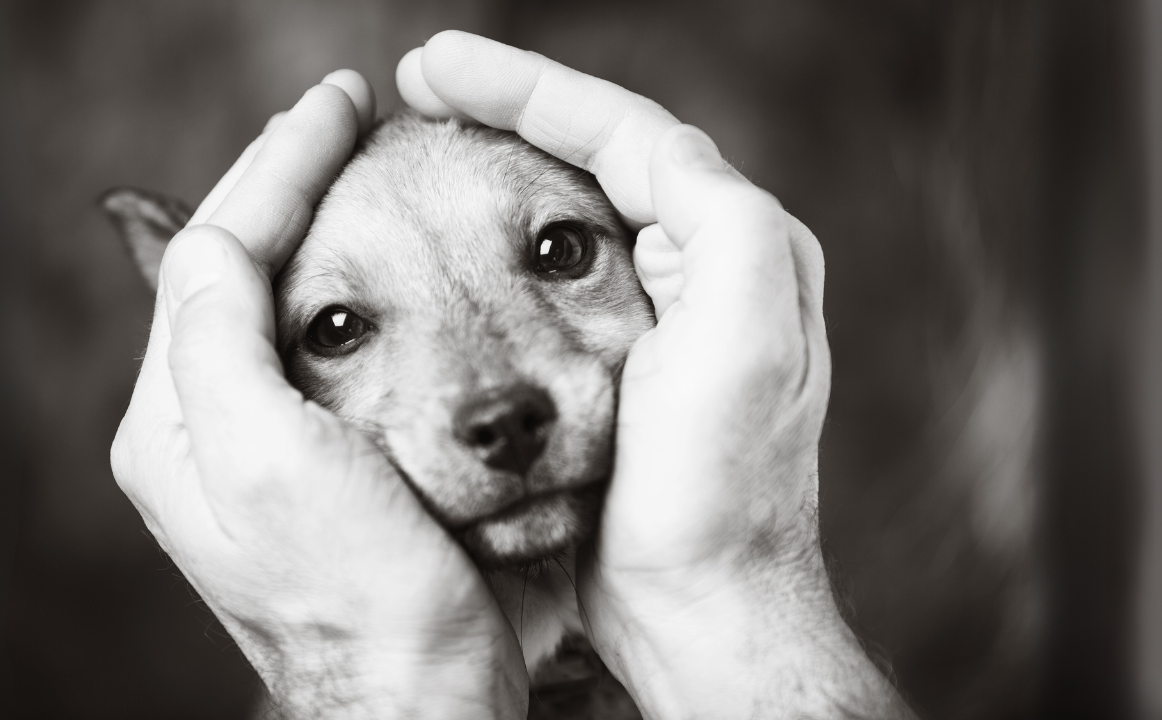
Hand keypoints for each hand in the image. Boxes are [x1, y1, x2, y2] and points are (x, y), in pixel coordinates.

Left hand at [111, 72, 526, 719]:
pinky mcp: (331, 461)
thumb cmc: (356, 592)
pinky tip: (392, 261)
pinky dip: (359, 284)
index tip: (339, 105)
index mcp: (176, 419)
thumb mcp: (266, 460)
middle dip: (286, 183)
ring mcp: (270, 444)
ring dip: (318, 224)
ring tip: (359, 167)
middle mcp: (211, 426)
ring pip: (284, 300)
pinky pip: (329, 345)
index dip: (275, 167)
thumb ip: (219, 341)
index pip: (215, 252)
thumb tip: (209, 232)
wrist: (422, 692)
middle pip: (237, 267)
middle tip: (344, 119)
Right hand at [399, 32, 913, 718]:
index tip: (433, 66)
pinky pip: (539, 281)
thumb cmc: (718, 481)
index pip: (620, 130)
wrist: (694, 601)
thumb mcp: (745, 328)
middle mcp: (698, 269)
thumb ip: (714, 212)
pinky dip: (488, 246)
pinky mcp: (606, 368)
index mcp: (733, 243)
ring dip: (495, 169)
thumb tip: (648, 143)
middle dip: (505, 113)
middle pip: (591, 158)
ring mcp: (649, 317)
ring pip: (559, 215)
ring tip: (424, 145)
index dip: (524, 87)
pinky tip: (442, 244)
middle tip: (420, 88)